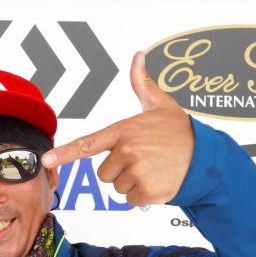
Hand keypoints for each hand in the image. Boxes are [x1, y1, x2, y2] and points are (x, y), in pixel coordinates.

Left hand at [41, 50, 193, 206]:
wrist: (208, 156)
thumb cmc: (181, 131)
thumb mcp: (161, 104)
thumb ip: (142, 83)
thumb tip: (138, 56)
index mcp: (125, 130)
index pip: (88, 143)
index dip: (65, 153)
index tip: (47, 160)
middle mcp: (128, 151)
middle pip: (103, 172)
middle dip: (120, 170)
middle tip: (144, 160)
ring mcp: (137, 172)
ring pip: (117, 187)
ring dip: (132, 182)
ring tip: (153, 169)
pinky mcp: (147, 191)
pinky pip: (131, 200)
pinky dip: (143, 195)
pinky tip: (159, 181)